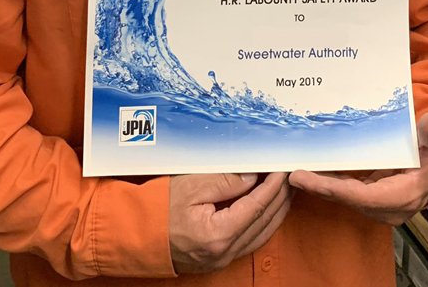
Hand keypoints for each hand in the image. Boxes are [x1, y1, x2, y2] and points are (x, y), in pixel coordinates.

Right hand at [169, 172, 292, 273]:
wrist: (137, 234)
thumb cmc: (160, 208)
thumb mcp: (192, 186)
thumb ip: (226, 181)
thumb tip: (253, 176)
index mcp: (218, 234)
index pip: (257, 206)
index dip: (273, 185)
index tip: (282, 169)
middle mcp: (224, 252)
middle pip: (264, 221)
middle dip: (281, 197)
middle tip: (290, 175)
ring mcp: (223, 259)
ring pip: (262, 234)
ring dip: (276, 210)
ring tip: (285, 190)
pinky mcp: (219, 258)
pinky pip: (251, 240)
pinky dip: (263, 222)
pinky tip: (268, 209)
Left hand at [288, 112, 427, 226]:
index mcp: (403, 196)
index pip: (363, 196)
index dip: (334, 188)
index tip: (307, 179)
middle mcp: (386, 207)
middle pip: (347, 197)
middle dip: (319, 187)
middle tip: (292, 174)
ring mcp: (376, 204)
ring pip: (343, 195)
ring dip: (319, 185)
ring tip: (294, 170)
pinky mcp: (368, 198)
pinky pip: (344, 190)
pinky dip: (328, 181)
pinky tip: (310, 170)